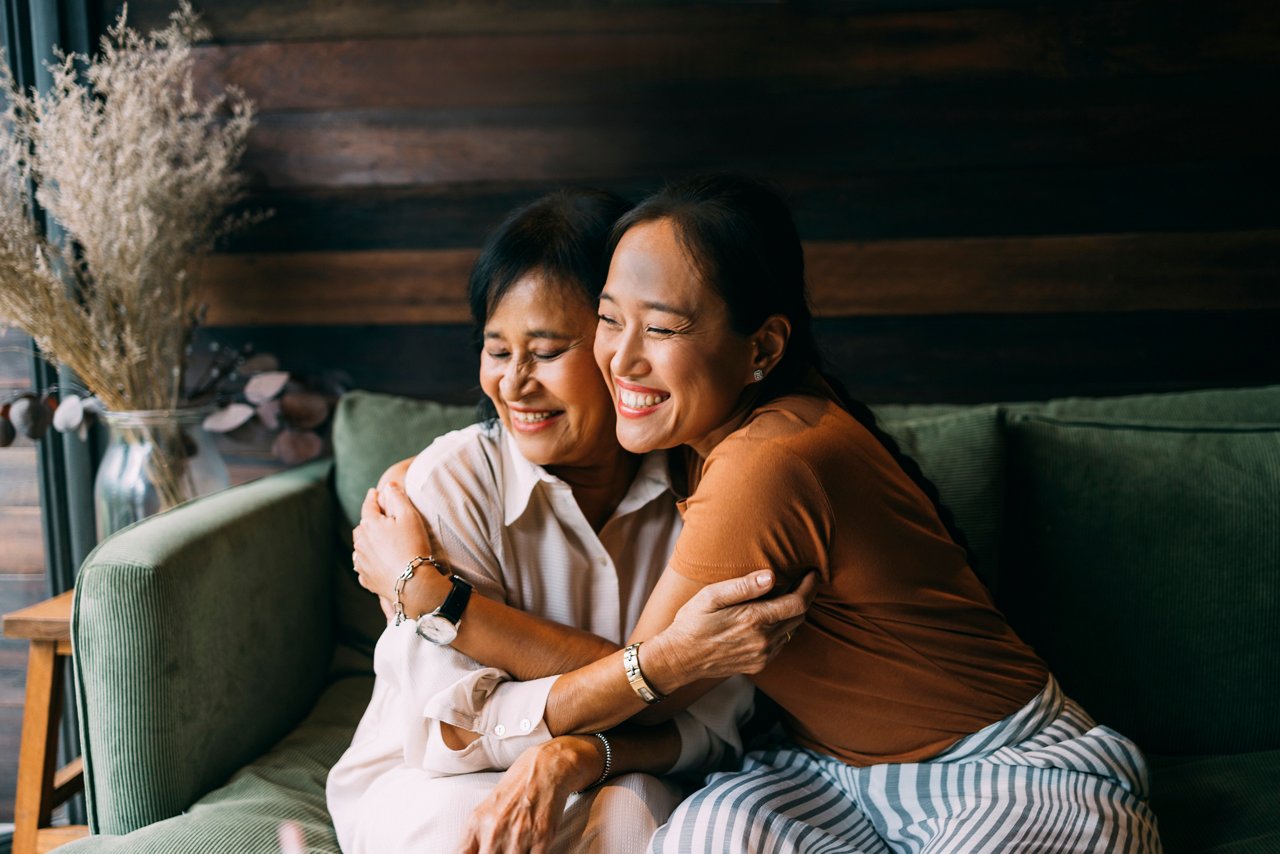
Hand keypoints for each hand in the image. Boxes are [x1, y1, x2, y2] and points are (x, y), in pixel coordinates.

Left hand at [351, 482, 439, 603]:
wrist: (413, 583)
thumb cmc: (413, 546)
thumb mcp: (410, 516)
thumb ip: (398, 497)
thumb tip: (388, 485)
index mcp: (369, 524)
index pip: (368, 505)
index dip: (373, 497)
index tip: (375, 492)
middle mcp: (360, 542)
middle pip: (362, 527)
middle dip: (370, 521)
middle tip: (380, 520)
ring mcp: (361, 562)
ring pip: (361, 546)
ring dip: (368, 542)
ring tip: (379, 542)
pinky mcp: (365, 578)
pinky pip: (364, 566)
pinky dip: (369, 561)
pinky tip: (378, 562)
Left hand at [457, 736, 601, 853]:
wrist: (545, 769)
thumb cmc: (515, 790)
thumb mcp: (485, 810)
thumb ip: (474, 839)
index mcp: (477, 823)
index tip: (481, 852)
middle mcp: (494, 831)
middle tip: (500, 849)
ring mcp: (518, 836)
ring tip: (516, 848)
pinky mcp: (541, 839)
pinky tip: (530, 849)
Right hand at [650, 570, 816, 687]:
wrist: (679, 658)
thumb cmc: (692, 622)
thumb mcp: (711, 596)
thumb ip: (743, 586)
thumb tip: (771, 576)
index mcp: (754, 619)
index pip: (798, 603)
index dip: (810, 586)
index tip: (813, 573)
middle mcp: (763, 640)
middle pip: (799, 617)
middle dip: (804, 597)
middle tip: (801, 580)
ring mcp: (762, 655)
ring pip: (791, 631)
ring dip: (792, 614)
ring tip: (784, 597)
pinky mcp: (758, 665)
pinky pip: (781, 644)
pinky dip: (781, 629)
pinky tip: (768, 619)